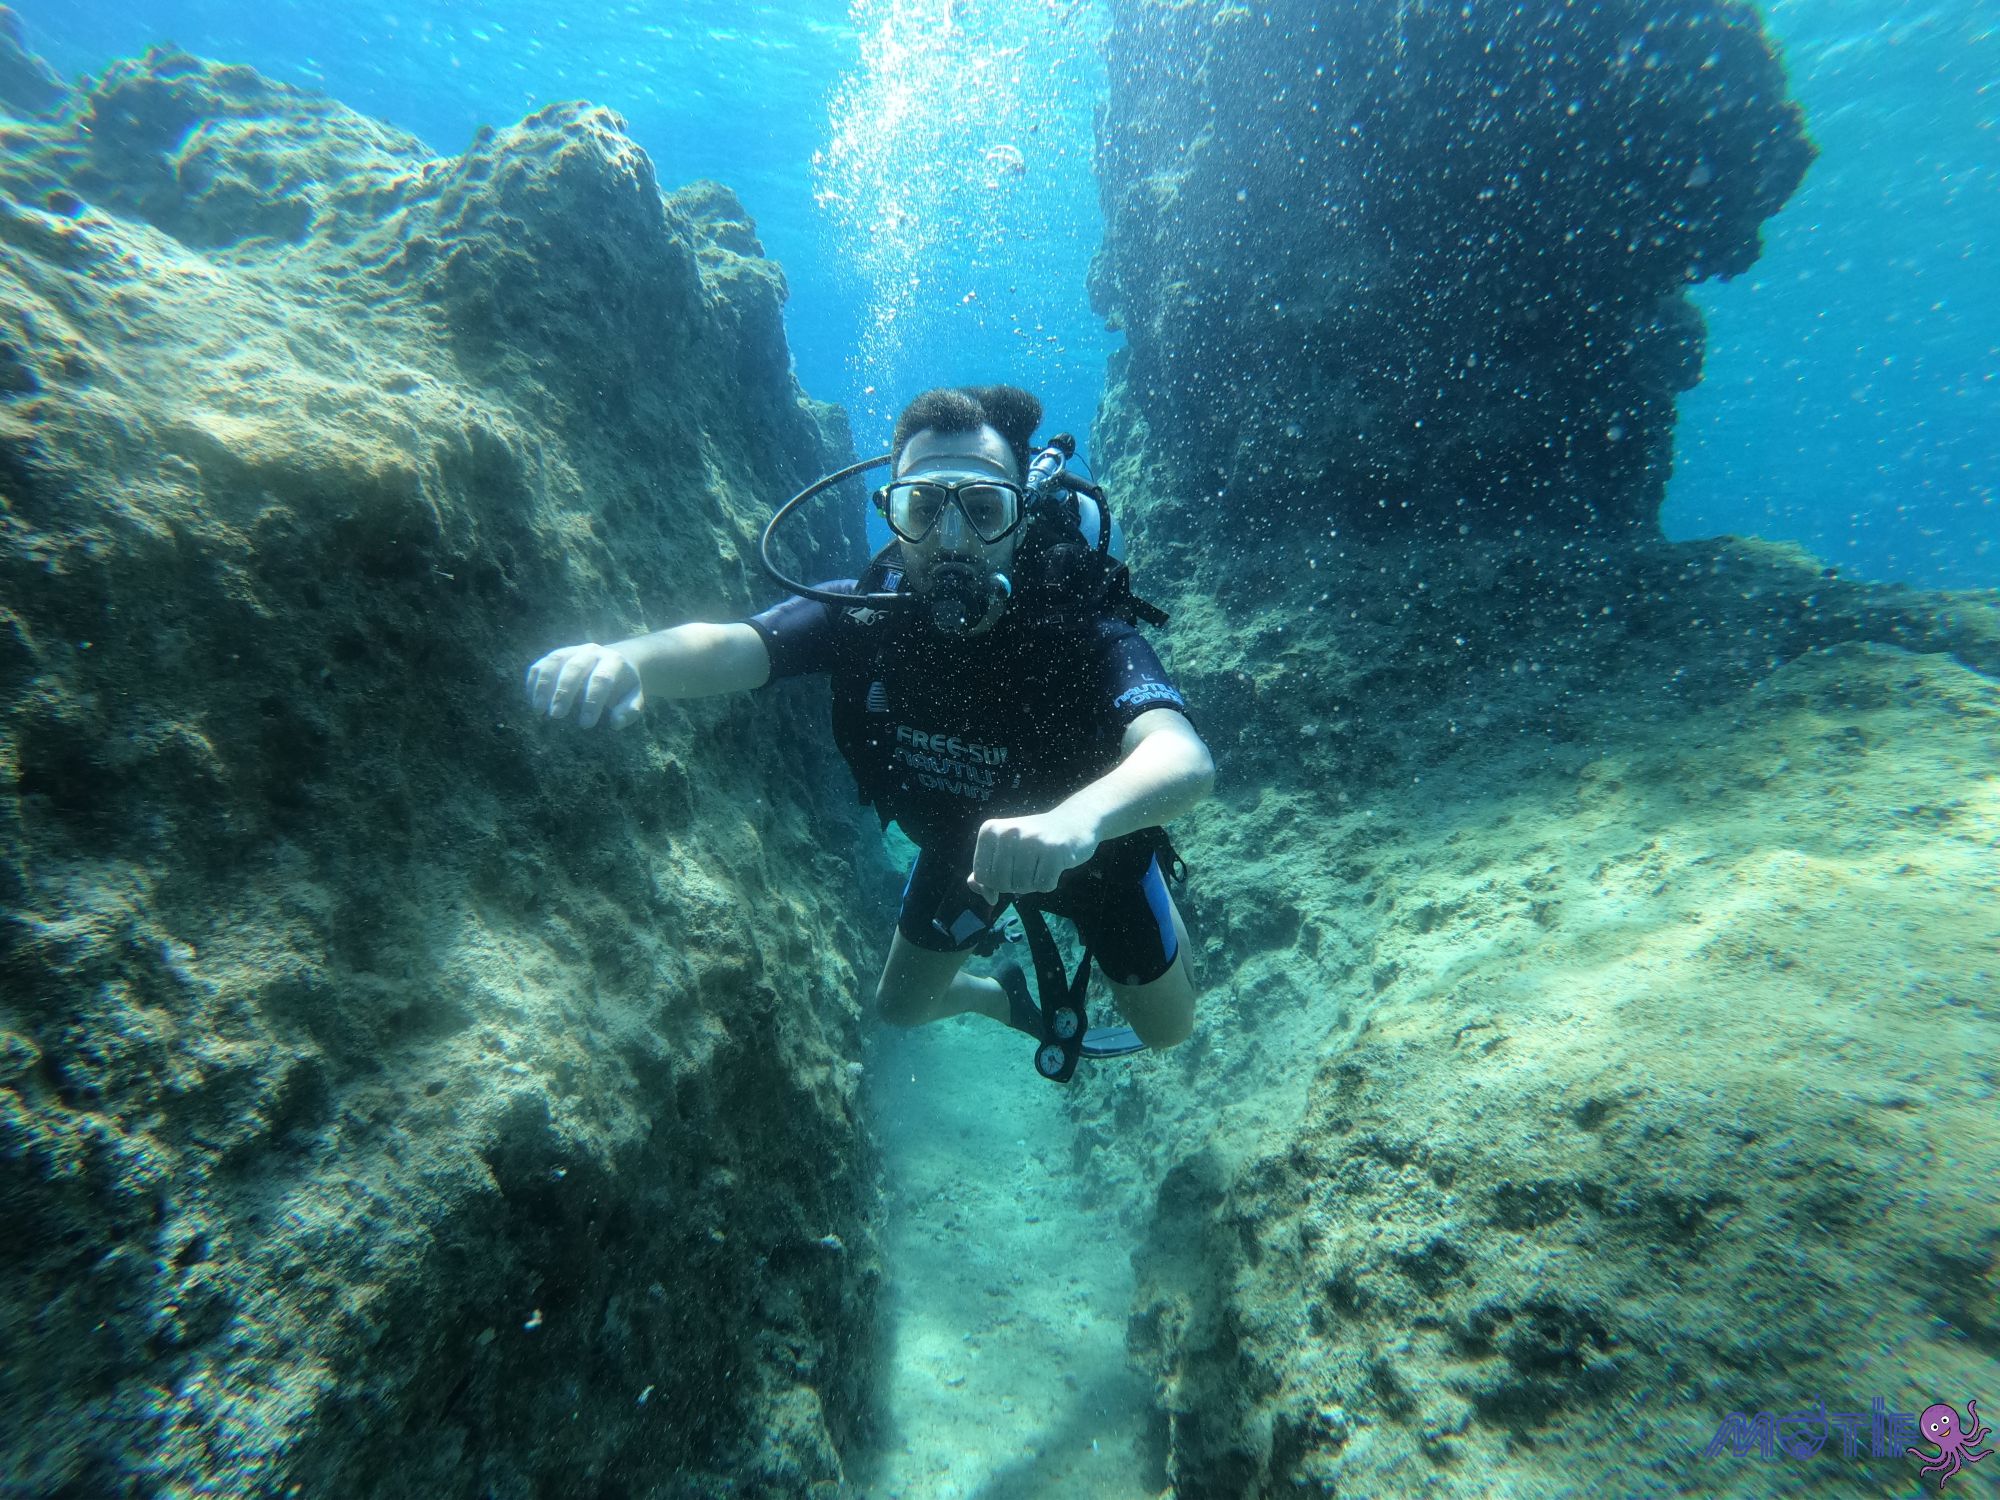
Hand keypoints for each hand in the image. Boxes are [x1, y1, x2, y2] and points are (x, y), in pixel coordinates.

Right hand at [524, 643, 644, 728]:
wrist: (613, 663)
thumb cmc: (622, 687)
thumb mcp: (633, 698)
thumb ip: (629, 710)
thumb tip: (615, 723)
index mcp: (614, 661)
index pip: (602, 679)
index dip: (593, 702)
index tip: (586, 724)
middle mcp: (591, 651)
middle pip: (575, 668)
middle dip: (564, 692)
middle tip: (557, 716)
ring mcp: (571, 651)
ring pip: (554, 662)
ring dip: (543, 686)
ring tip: (539, 711)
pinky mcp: (555, 656)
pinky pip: (541, 665)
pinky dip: (533, 682)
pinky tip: (532, 702)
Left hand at [968, 810, 1099, 900]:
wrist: (1072, 822)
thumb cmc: (1034, 840)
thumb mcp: (1005, 851)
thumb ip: (987, 871)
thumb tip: (983, 893)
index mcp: (990, 831)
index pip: (982, 877)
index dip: (997, 881)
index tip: (1011, 865)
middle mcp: (1008, 832)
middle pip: (1000, 884)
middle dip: (1015, 884)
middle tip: (1029, 866)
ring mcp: (1031, 840)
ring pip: (1021, 887)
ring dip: (1033, 884)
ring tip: (1041, 864)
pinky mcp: (1054, 851)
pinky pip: (1043, 886)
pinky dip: (1049, 883)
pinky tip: (1054, 866)